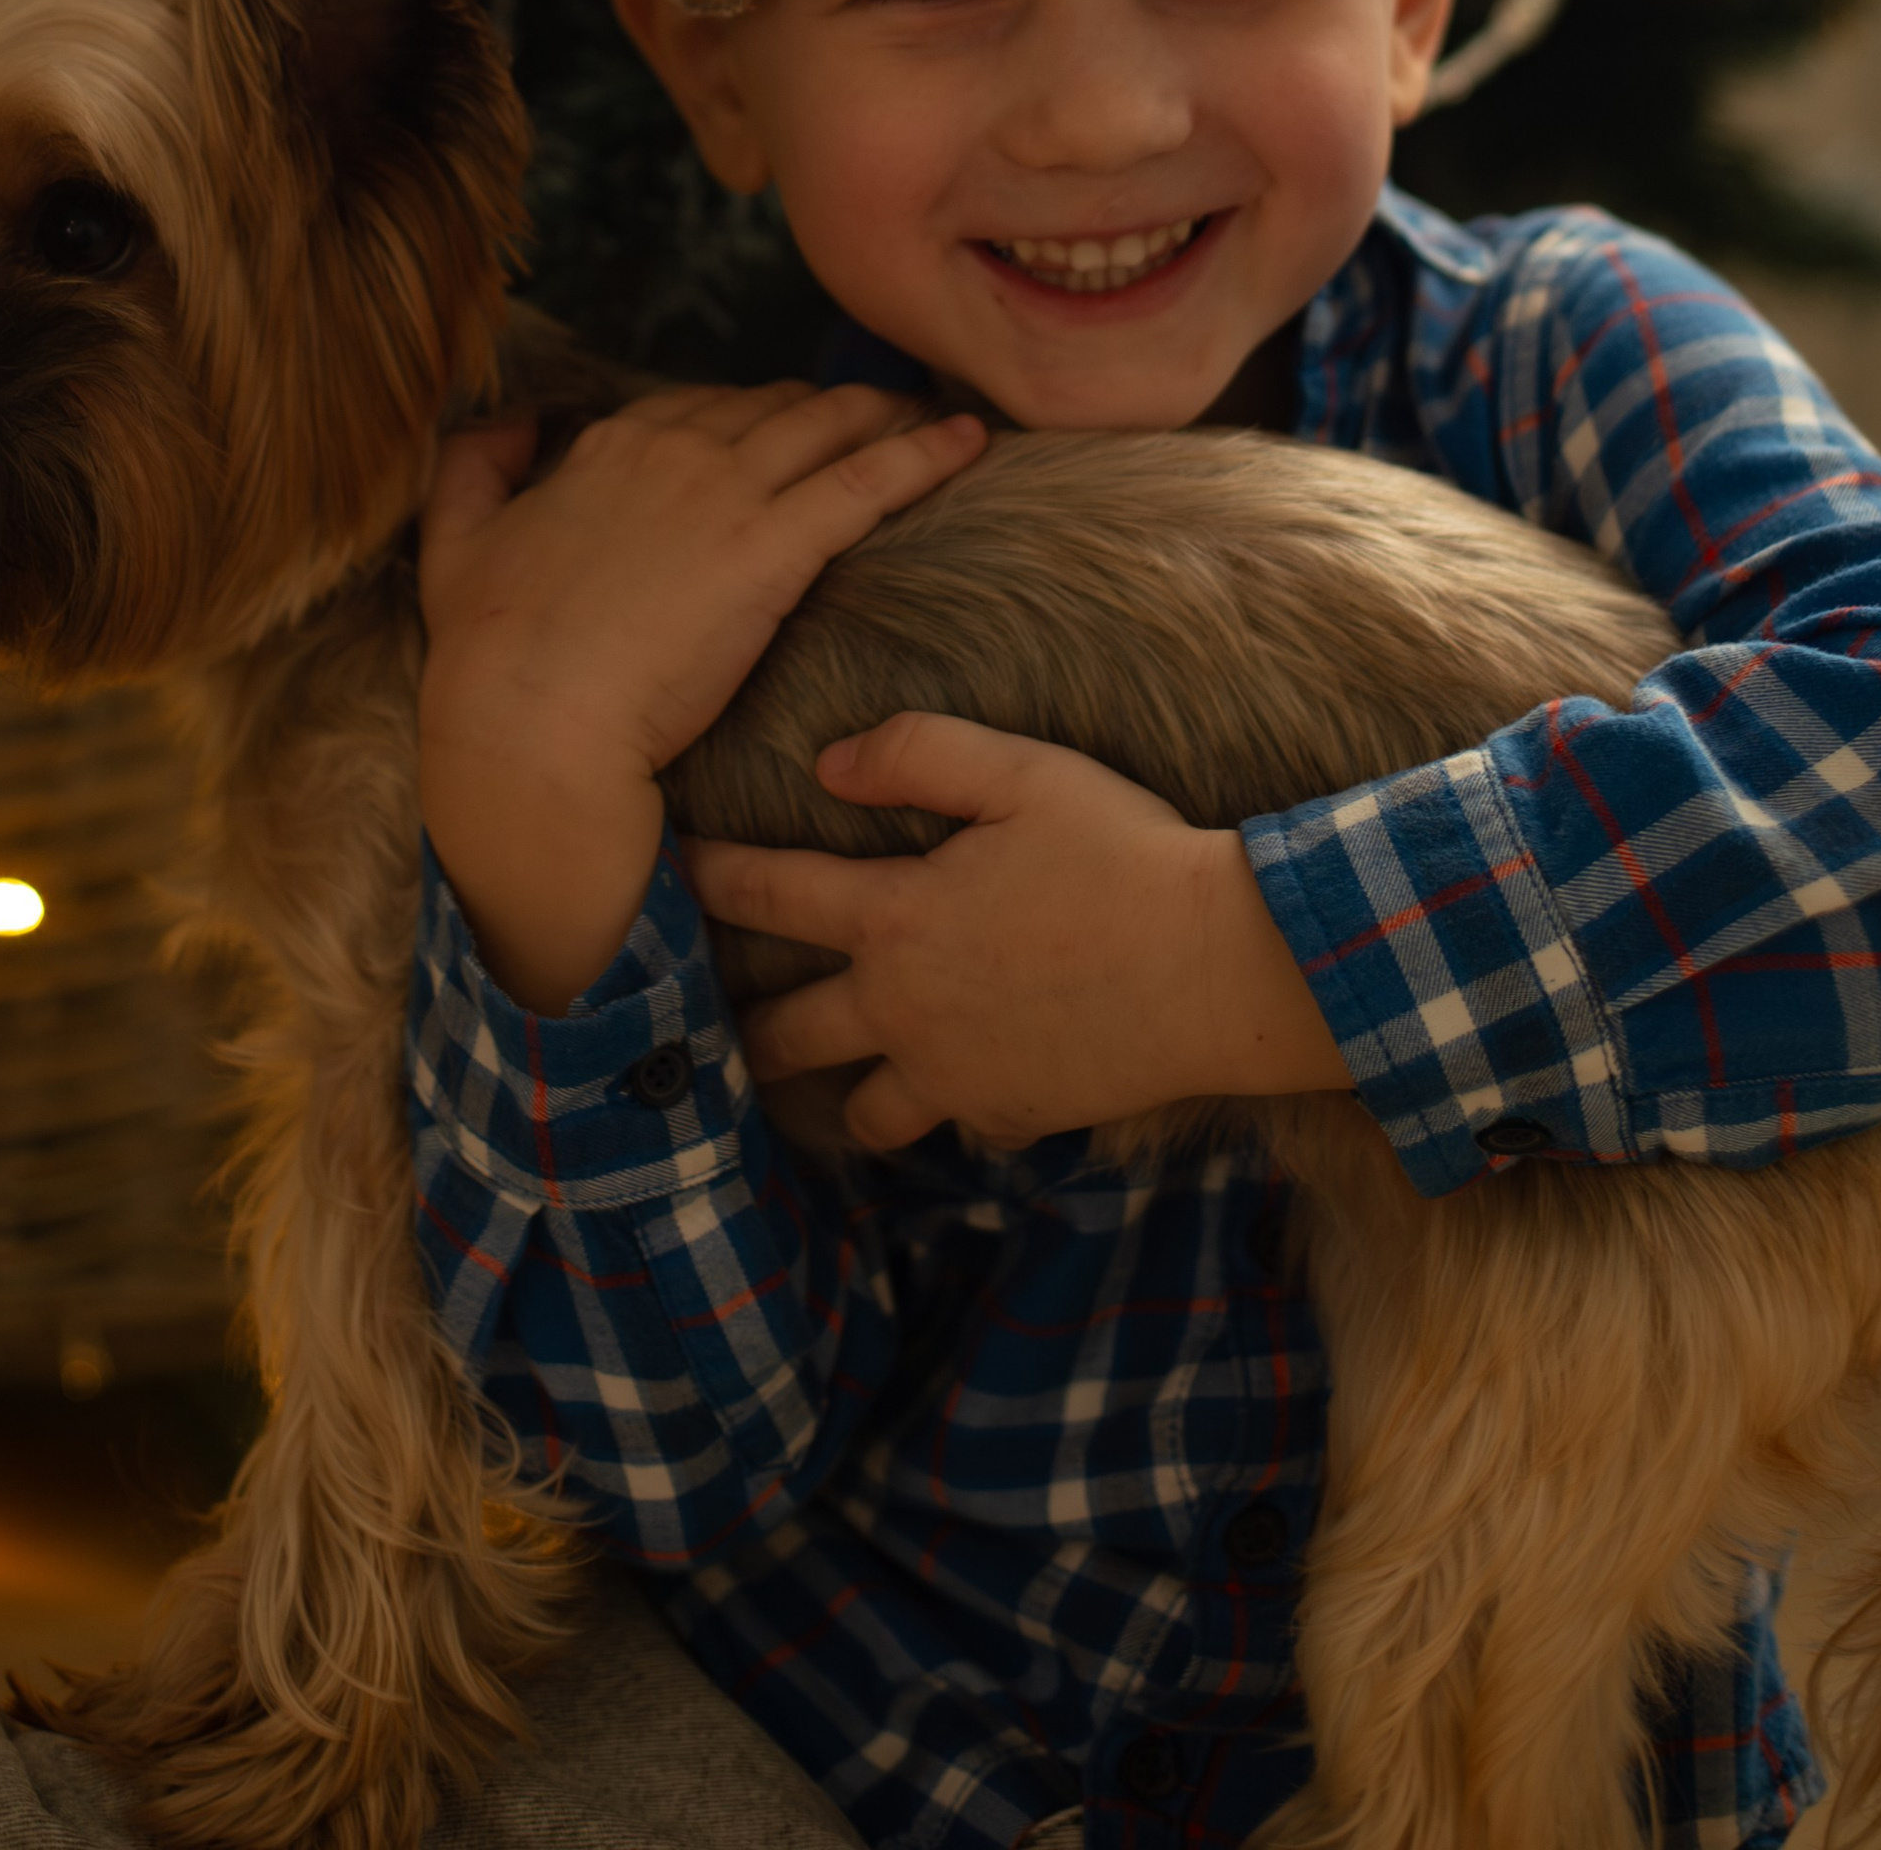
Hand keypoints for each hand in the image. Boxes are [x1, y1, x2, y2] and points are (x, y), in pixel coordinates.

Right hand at [418, 387, 984, 1014]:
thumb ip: (472, 469)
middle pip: (775, 409)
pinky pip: (869, 478)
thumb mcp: (453, 544)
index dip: (749, 419)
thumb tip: (508, 422)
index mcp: (608, 445)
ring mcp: (728, 490)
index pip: (702, 408)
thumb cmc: (487, 653)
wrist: (530, 722)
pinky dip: (925, 452)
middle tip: (879, 418)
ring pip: (831, 424)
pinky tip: (967, 440)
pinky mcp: (774, 544)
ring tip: (932, 414)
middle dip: (829, 409)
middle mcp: (674, 448)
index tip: (785, 430)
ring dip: (886, 411)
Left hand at [683, 713, 1351, 1153]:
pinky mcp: (1012, 1115)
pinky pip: (958, 1128)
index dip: (710, 880)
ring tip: (827, 1084)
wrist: (1214, 966)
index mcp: (895, 916)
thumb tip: (829, 761)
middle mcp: (904, 1009)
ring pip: (862, 1111)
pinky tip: (960, 1090)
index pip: (770, 896)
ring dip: (840, 1094)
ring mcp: (955, 1076)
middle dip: (739, 1031)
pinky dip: (950, 1111)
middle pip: (786, 1036)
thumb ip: (916, 753)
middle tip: (713, 1028)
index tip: (666, 874)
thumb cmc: (1122, 852)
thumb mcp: (1021, 772)